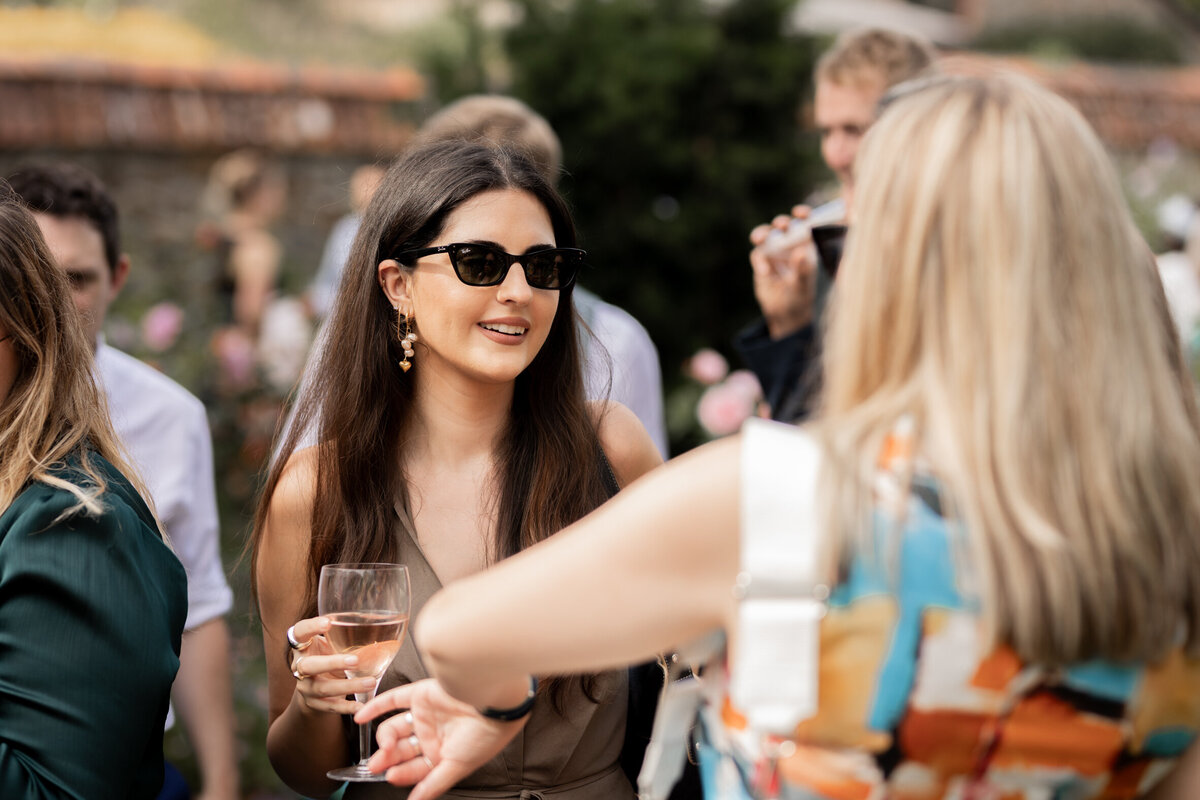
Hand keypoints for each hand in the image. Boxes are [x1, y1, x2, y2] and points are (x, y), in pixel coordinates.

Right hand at [287, 616, 378, 715]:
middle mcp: (300, 667)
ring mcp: (305, 687)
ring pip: (323, 688)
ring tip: (370, 682)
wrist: (314, 687)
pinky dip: (347, 707)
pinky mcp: (314, 704)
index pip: (299, 632)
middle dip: (332, 663)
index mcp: (303, 646)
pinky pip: (330, 706)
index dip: (311, 627)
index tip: (328, 622)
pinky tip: (362, 707)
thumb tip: (379, 623)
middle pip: (309, 665)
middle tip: (355, 660)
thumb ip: (344, 636)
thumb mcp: (331, 644)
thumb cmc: (326, 657)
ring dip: (348, 686)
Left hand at [355, 679, 527, 799]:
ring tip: (384, 744)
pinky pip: (393, 700)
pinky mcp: (421, 694)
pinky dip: (375, 707)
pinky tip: (360, 716)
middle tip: (377, 765)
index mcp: (442, 753)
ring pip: (395, 727)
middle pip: (401, 749)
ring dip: (383, 738)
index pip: (414, 768)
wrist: (493, 701)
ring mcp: (425, 714)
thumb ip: (434, 784)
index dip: (402, 773)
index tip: (391, 776)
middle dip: (388, 758)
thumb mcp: (457, 766)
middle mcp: (432, 734)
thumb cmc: (483, 736)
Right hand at [748, 205, 817, 338]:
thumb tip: (800, 253)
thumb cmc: (800, 296)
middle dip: (781, 223)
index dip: (804, 215)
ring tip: (758, 238)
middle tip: (780, 224)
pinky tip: (764, 271)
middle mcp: (790, 246)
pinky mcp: (761, 261)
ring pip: (767, 236)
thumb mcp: (803, 285)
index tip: (799, 213)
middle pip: (784, 226)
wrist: (784, 313)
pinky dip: (759, 260)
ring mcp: (775, 252)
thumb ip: (802, 270)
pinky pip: (758, 254)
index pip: (806, 225)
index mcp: (806, 247)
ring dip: (762, 233)